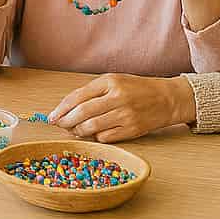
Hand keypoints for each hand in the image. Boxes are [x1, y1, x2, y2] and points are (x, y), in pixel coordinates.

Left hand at [49, 73, 195, 142]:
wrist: (167, 98)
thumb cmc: (136, 89)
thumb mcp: (114, 81)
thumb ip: (92, 92)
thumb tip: (67, 108)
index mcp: (110, 82)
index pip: (78, 96)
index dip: (61, 109)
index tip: (51, 117)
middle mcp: (117, 97)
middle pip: (82, 113)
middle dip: (66, 121)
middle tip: (59, 125)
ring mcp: (126, 115)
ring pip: (92, 127)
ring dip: (78, 131)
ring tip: (74, 130)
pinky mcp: (133, 130)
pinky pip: (106, 137)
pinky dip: (96, 137)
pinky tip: (94, 134)